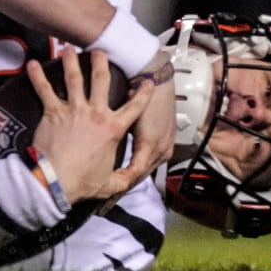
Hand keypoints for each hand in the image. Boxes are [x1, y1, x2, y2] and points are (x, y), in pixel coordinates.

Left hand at [31, 50, 152, 202]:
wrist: (56, 180)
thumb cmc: (83, 182)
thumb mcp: (110, 183)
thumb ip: (122, 179)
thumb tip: (128, 181)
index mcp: (114, 129)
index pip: (134, 107)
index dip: (143, 93)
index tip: (146, 81)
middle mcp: (96, 114)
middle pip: (101, 80)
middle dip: (101, 62)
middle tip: (100, 50)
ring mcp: (74, 110)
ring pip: (74, 78)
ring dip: (71, 62)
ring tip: (69, 48)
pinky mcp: (53, 112)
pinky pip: (44, 90)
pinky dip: (37, 76)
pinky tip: (31, 64)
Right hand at [112, 51, 175, 190]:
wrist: (153, 79)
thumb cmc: (146, 94)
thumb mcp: (144, 119)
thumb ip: (137, 134)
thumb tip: (124, 143)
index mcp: (164, 145)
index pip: (145, 170)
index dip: (130, 179)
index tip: (115, 186)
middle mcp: (165, 150)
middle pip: (143, 176)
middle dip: (125, 184)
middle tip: (108, 192)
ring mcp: (160, 149)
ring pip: (140, 174)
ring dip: (123, 181)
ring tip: (106, 188)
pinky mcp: (151, 145)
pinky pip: (137, 167)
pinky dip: (125, 174)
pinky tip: (111, 178)